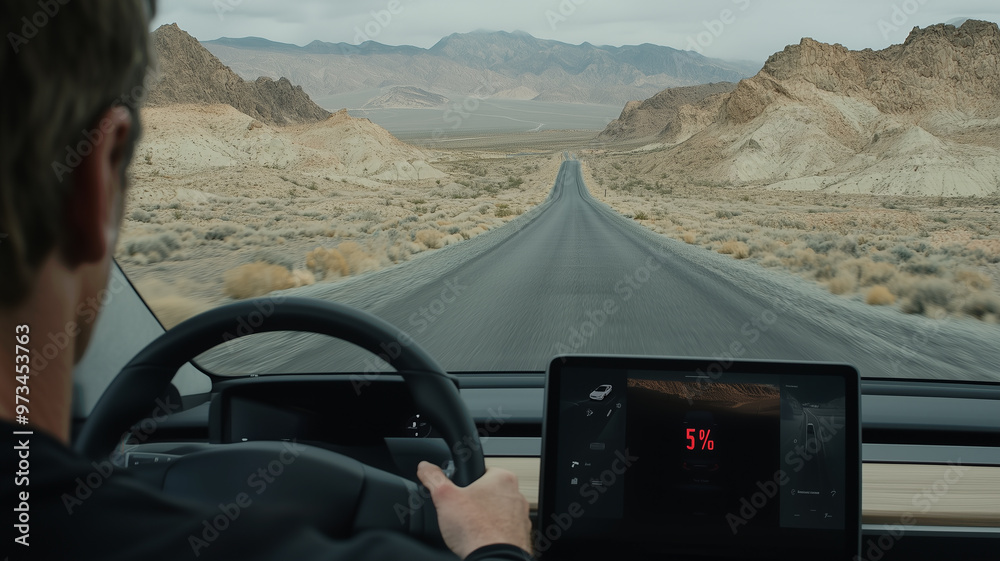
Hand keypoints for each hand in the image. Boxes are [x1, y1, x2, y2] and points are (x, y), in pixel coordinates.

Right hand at [417, 461, 531, 558]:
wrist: (493, 559)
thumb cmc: (477, 530)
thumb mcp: (445, 497)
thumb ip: (434, 478)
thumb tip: (425, 467)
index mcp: (503, 478)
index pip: (482, 471)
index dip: (466, 481)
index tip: (458, 492)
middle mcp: (516, 495)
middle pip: (489, 492)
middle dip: (475, 501)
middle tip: (461, 512)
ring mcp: (520, 516)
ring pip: (497, 511)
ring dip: (485, 518)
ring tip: (470, 527)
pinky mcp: (520, 535)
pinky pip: (503, 530)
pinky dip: (492, 533)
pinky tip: (480, 539)